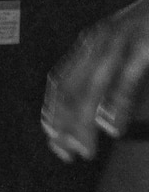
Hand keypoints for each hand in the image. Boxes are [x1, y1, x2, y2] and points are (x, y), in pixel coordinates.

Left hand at [42, 0, 148, 161]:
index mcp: (94, 41)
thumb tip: (107, 119)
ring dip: (84, 121)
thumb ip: (116, 77)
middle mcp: (101, 39)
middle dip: (64, 123)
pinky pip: (125, 78)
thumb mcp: (132, 47)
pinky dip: (115, 105)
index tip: (51, 137)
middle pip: (71, 87)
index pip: (61, 81)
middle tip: (64, 152)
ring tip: (84, 150)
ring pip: (92, 87)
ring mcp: (122, 39)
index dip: (53, 110)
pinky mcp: (146, 42)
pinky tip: (111, 127)